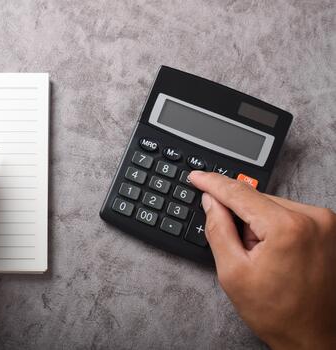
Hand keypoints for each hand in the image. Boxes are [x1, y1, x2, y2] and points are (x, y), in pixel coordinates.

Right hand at [190, 171, 335, 349]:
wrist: (314, 336)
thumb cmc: (278, 312)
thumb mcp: (233, 272)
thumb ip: (218, 229)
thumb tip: (211, 201)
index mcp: (288, 227)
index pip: (240, 193)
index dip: (213, 184)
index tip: (196, 177)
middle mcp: (313, 218)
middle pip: (257, 201)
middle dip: (239, 217)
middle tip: (239, 250)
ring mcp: (325, 223)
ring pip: (272, 207)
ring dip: (257, 224)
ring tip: (262, 259)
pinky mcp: (328, 228)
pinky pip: (288, 215)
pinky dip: (273, 228)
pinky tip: (275, 254)